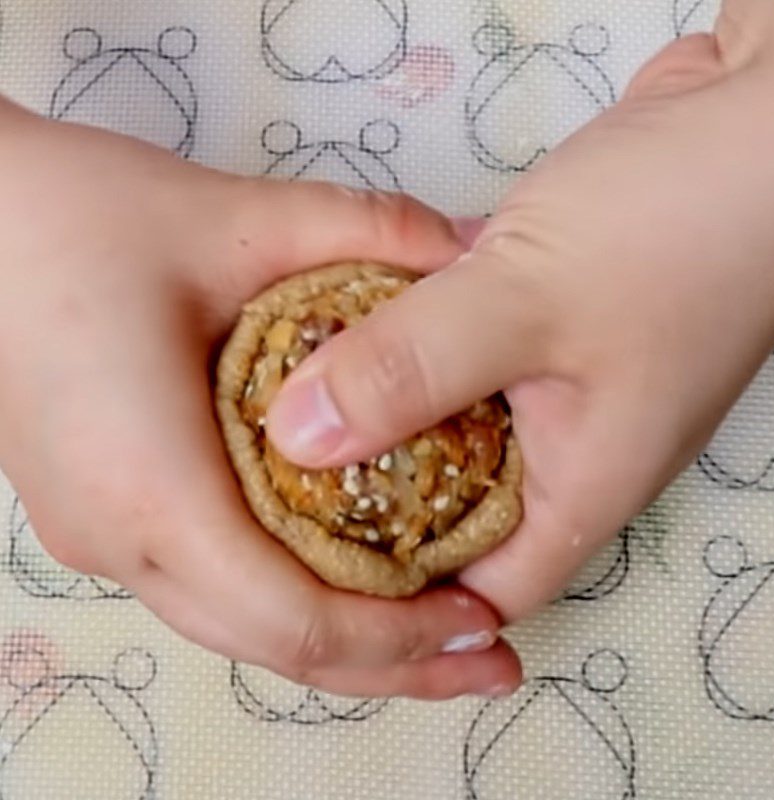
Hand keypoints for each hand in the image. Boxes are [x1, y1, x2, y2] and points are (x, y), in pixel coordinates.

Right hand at [0, 100, 521, 697]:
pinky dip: (295, 599)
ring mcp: (103, 537)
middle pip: (273, 647)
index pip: (293, 618)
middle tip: (485, 652)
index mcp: (150, 485)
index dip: (400, 639)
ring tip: (436, 632)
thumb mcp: (235, 217)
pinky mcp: (105, 515)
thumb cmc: (76, 218)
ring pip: (243, 628)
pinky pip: (217, 586)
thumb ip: (364, 232)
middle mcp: (119, 540)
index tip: (481, 619)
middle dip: (391, 662)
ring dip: (345, 641)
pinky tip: (354, 573)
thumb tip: (470, 254)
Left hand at [266, 1, 773, 620]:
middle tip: (279, 475)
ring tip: (293, 401)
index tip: (309, 566)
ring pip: (454, 425)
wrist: (761, 118)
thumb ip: (406, 370)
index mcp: (584, 484)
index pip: (481, 589)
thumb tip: (295, 440)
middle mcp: (573, 446)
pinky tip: (354, 323)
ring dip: (386, 410)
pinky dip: (413, 347)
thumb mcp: (524, 302)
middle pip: (457, 509)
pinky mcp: (547, 323)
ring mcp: (562, 382)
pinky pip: (465, 357)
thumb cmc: (672, 225)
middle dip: (373, 497)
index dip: (399, 597)